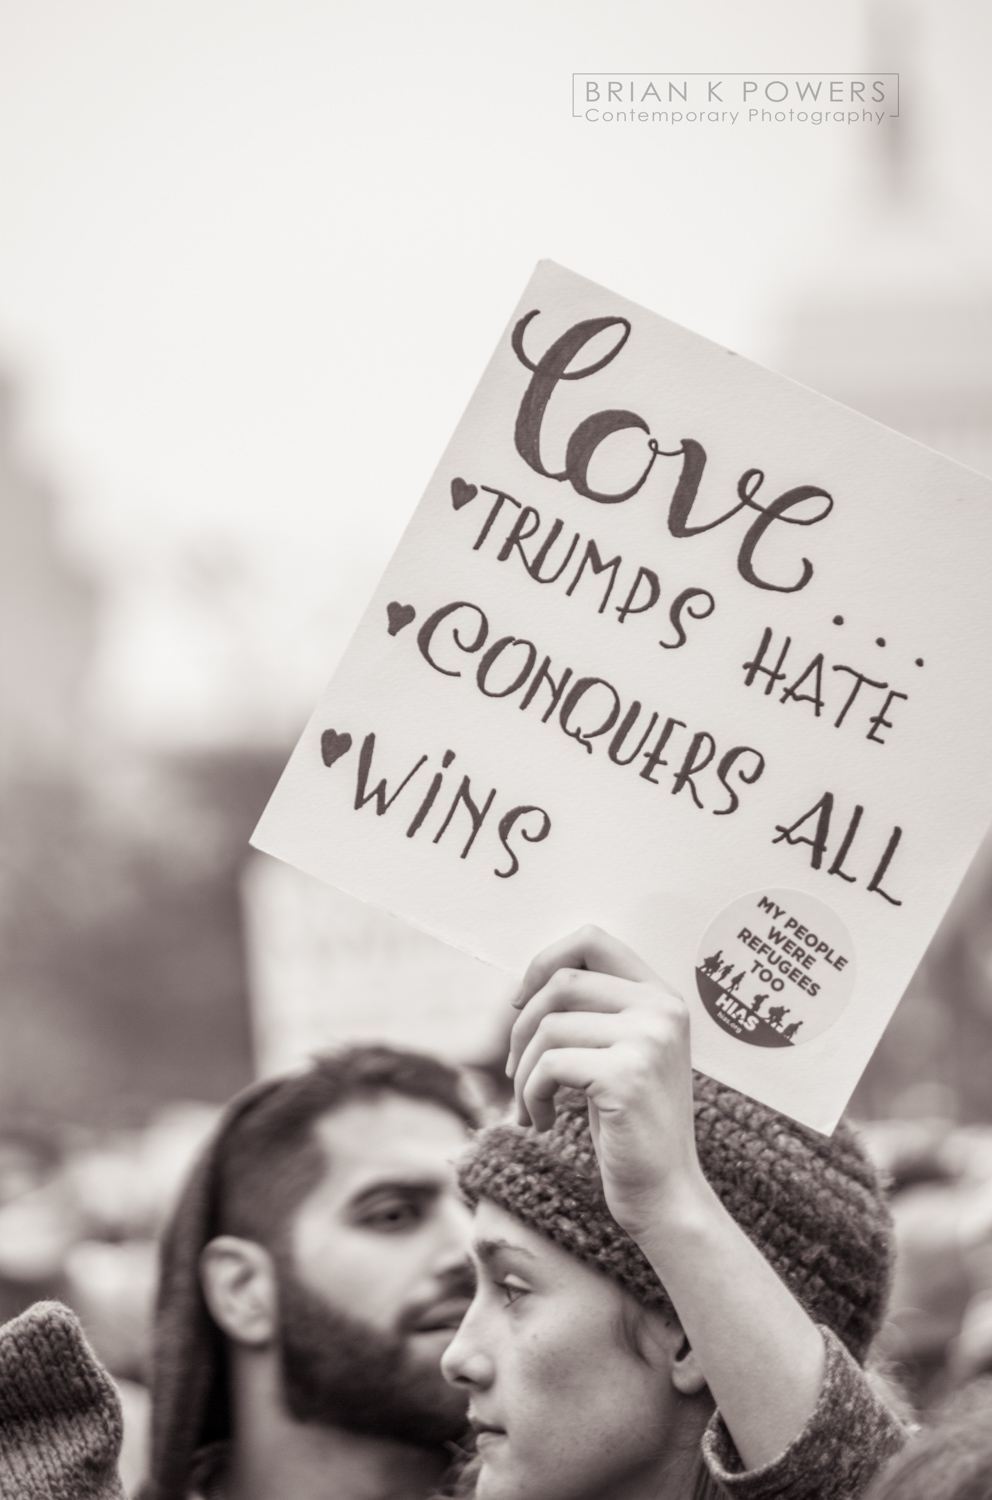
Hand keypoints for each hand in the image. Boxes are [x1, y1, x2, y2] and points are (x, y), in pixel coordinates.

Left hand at [507, 925, 707, 1238]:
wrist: (666, 1194)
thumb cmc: (631, 1126)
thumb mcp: (620, 1054)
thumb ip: (592, 1014)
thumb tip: (525, 987)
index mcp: (662, 997)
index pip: (593, 940)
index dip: (544, 962)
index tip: (521, 1002)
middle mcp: (662, 1009)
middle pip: (561, 982)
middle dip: (522, 1025)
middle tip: (518, 1068)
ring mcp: (649, 1040)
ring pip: (549, 1026)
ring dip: (523, 1071)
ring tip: (529, 1104)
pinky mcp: (627, 1075)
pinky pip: (549, 1065)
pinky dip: (529, 1095)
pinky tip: (541, 1122)